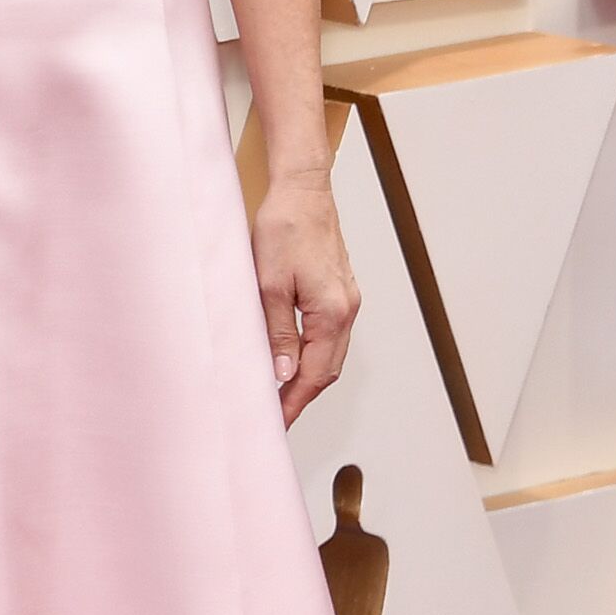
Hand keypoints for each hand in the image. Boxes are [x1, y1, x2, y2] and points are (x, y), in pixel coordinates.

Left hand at [253, 175, 357, 421]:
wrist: (302, 190)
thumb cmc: (284, 228)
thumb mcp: (268, 285)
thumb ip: (277, 332)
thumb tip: (283, 373)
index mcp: (332, 312)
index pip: (315, 374)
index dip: (295, 403)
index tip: (276, 423)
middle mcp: (347, 310)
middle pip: (328, 370)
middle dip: (301, 396)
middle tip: (273, 416)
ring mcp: (346, 300)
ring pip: (330, 354)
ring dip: (306, 377)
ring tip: (277, 395)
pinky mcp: (338, 291)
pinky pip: (327, 335)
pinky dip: (311, 355)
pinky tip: (289, 359)